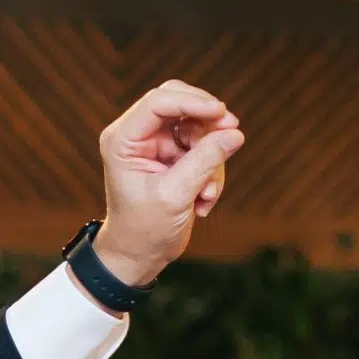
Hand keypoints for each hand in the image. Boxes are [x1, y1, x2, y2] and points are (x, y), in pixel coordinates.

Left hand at [93, 82, 242, 290]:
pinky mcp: (173, 157)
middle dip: (207, 122)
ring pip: (197, 127)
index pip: (159, 102)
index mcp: (123, 139)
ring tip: (206, 194)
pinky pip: (203, 149)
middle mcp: (137, 135)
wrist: (139, 256)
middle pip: (179, 102)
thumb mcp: (176, 195)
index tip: (222, 114)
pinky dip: (210, 173)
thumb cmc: (145, 230)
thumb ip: (204, 161)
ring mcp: (156, 145)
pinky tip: (202, 201)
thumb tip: (235, 134)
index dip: (193, 103)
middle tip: (232, 134)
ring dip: (211, 158)